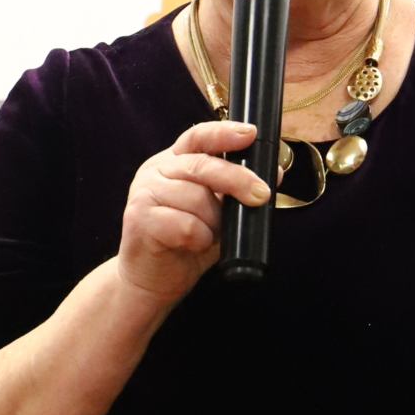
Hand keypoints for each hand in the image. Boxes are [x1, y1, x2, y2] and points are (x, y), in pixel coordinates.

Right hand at [115, 119, 270, 306]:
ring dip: (214, 222)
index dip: (224, 133)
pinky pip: (186, 225)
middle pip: (202, 165)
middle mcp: (156, 171)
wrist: (149, 281)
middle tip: (261, 195)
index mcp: (173, 163)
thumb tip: (274, 173)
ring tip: (209, 236)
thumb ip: (237, 194)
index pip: (198, 137)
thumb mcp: (217, 215)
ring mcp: (144, 193)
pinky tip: (193, 245)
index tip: (250, 134)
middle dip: (237, 180)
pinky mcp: (140, 219)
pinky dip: (200, 238)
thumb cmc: (183, 246)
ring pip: (196, 198)